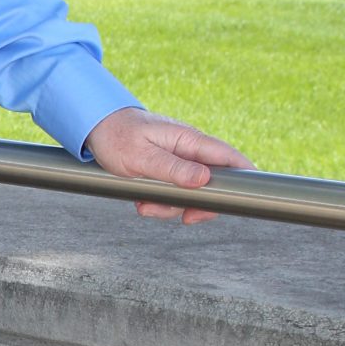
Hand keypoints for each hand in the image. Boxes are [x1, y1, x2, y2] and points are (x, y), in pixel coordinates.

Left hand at [85, 107, 253, 225]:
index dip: (245, 174)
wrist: (93, 127)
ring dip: (170, 206)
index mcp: (188, 140)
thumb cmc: (116, 136)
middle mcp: (188, 149)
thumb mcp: (142, 157)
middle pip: (213, 182)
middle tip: (186, 218)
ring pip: (190, 192)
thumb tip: (205, 179)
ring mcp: (177, 160)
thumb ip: (173, 169)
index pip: (228, 156)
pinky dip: (159, 202)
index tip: (251, 196)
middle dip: (200, 204)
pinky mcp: (166, 169)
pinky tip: (141, 201)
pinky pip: (172, 192)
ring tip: (144, 206)